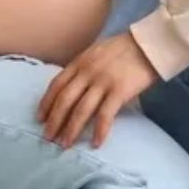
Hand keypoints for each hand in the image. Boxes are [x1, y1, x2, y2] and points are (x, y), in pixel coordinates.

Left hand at [37, 32, 160, 147]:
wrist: (149, 44)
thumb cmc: (125, 48)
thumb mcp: (96, 52)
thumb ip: (83, 67)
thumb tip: (73, 86)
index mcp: (80, 62)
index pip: (56, 85)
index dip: (46, 103)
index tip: (40, 119)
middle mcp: (87, 72)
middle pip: (64, 101)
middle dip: (54, 121)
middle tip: (48, 138)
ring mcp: (103, 82)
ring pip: (81, 110)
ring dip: (71, 130)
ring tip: (65, 145)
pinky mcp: (119, 91)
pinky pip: (105, 115)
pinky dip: (99, 131)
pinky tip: (96, 143)